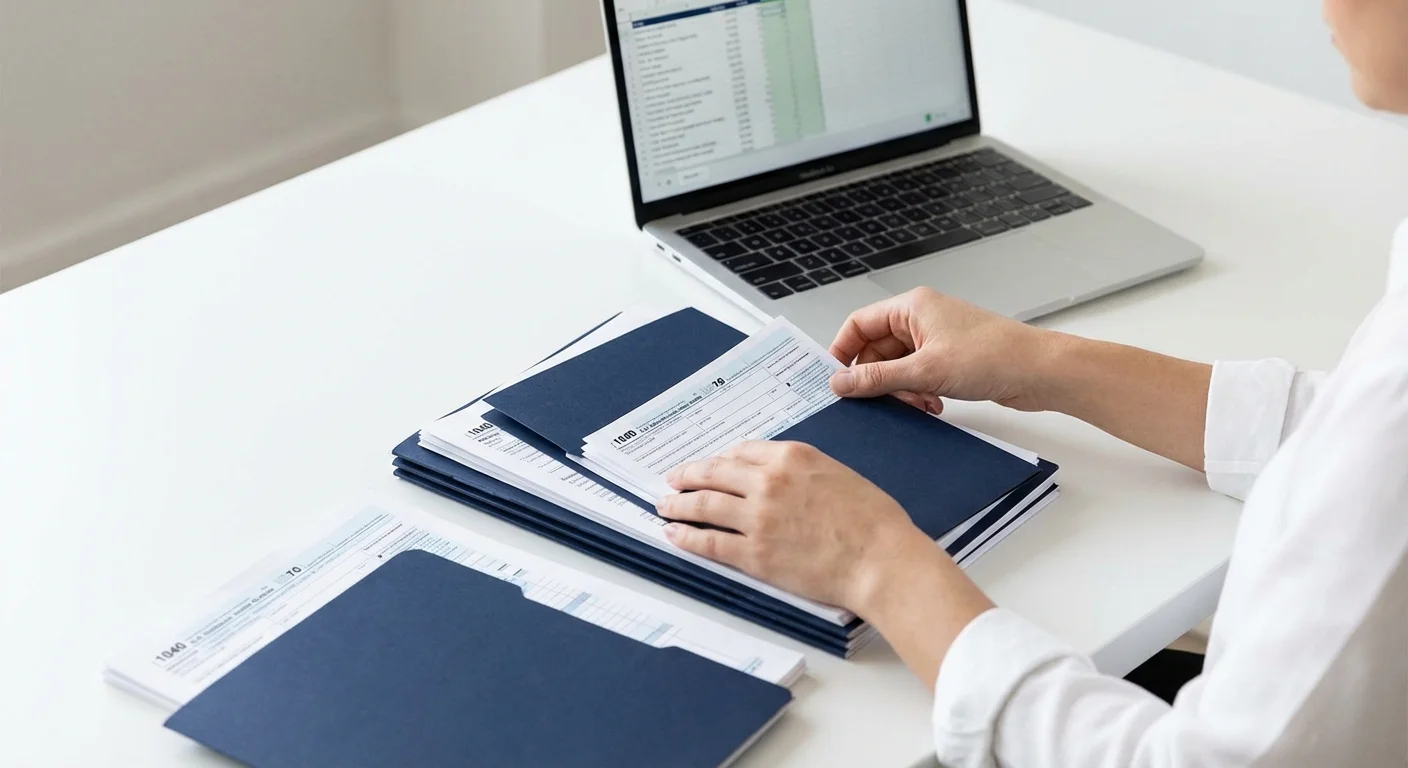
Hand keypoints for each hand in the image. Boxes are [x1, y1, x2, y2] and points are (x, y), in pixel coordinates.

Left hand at [660, 439, 996, 688]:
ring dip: (679, 504)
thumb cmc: (872, 520)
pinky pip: (709, 541)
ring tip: (664, 505)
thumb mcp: (837, 474)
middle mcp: (768, 481)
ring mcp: (758, 518)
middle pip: (714, 473)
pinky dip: (687, 536)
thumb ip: (802, 471)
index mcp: (792, 456)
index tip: (711, 465)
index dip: (720, 459)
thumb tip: (779, 478)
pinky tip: (675, 534)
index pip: (741, 451)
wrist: (880, 558)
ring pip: (704, 504)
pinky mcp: (754, 553)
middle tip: (673, 479)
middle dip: (688, 475)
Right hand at [827, 287, 1065, 413]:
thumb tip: (840, 383)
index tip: (835, 380)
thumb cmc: (992, 356)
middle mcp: (921, 319)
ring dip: (902, 390)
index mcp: (911, 307)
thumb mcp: (924, 370)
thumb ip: (877, 377)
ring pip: (898, 367)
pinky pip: (918, 377)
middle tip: (881, 402)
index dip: (843, 352)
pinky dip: (919, 393)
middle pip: (877, 350)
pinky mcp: (949, 360)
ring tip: (919, 403)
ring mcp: (936, 339)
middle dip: (878, 379)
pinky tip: (934, 405)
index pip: (859, 324)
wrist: (1038, 371)